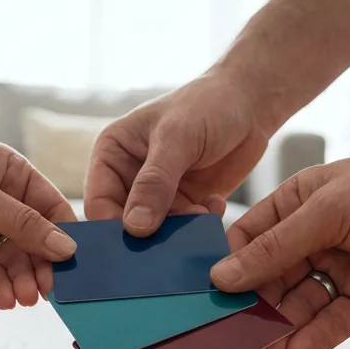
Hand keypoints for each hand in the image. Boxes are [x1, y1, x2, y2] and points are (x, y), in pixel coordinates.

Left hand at [0, 136, 77, 308]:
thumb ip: (19, 222)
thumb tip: (66, 247)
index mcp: (10, 174)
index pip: (51, 206)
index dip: (66, 234)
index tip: (78, 262)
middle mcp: (1, 203)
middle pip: (37, 241)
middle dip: (44, 265)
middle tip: (50, 289)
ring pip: (16, 263)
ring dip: (23, 281)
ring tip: (25, 298)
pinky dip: (0, 289)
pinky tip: (4, 300)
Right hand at [84, 71, 270, 234]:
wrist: (250, 103)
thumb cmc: (207, 104)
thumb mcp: (177, 137)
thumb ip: (155, 182)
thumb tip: (135, 227)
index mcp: (112, 154)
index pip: (99, 202)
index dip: (110, 227)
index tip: (132, 245)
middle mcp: (130, 177)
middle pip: (125, 224)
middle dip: (147, 236)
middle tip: (168, 245)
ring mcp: (159, 194)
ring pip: (157, 232)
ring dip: (179, 232)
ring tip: (201, 213)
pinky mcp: (186, 204)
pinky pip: (185, 230)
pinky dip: (199, 226)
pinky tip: (214, 205)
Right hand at [208, 144, 349, 348]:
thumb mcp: (331, 211)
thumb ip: (277, 248)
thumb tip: (223, 277)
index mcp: (302, 201)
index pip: (251, 237)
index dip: (230, 264)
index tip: (207, 292)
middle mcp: (319, 236)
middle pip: (272, 276)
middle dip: (253, 302)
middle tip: (230, 331)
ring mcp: (344, 268)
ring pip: (300, 304)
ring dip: (281, 326)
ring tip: (263, 348)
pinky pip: (333, 323)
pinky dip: (315, 338)